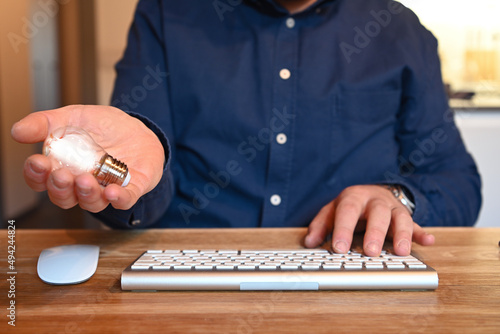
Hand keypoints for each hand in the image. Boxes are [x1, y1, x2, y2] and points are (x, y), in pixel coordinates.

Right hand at [11, 105, 164, 212]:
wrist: (136, 126)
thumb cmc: (101, 126)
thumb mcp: (71, 117)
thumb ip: (44, 123)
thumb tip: (18, 131)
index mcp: (62, 169)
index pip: (42, 181)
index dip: (36, 176)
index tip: (38, 162)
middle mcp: (81, 185)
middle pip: (64, 197)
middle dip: (60, 188)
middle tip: (61, 175)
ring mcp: (106, 188)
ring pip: (92, 203)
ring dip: (87, 194)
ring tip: (85, 180)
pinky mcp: (131, 189)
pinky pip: (125, 200)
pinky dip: (119, 199)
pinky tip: (113, 192)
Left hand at [304, 185, 434, 255]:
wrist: (371, 193)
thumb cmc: (350, 206)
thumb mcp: (331, 211)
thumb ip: (320, 225)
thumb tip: (309, 242)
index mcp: (353, 197)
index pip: (347, 211)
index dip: (343, 229)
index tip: (339, 248)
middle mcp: (375, 201)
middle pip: (377, 213)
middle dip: (375, 233)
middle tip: (371, 252)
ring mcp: (393, 208)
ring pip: (401, 218)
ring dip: (403, 234)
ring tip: (402, 252)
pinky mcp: (406, 217)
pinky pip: (417, 224)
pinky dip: (422, 233)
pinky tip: (428, 241)